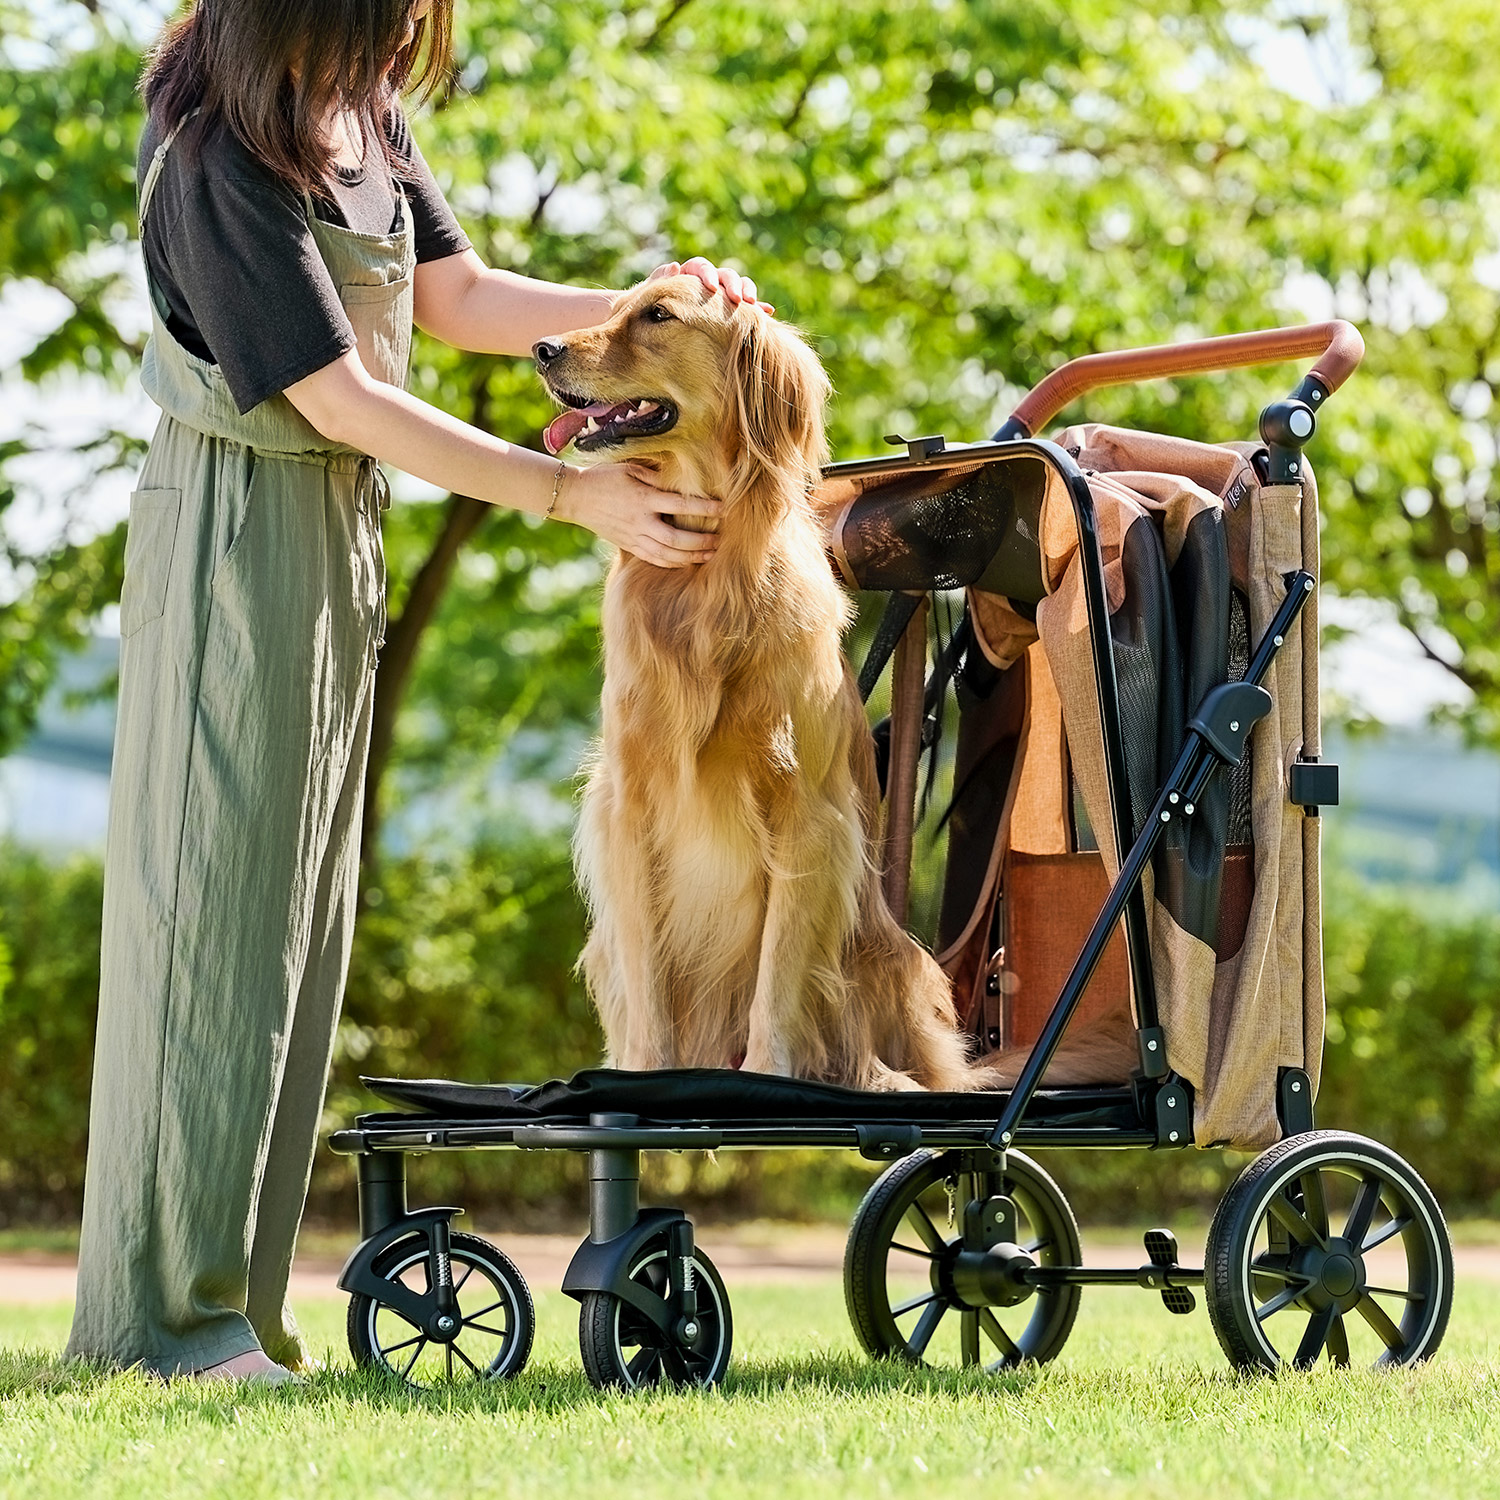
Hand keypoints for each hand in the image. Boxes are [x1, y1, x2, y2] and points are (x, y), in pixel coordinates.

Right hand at [557, 462, 722, 567]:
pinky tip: (686, 562)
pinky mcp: (627, 545)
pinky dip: (672, 562)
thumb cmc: (605, 477)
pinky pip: (653, 559)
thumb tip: (683, 481)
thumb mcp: (630, 468)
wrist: (575, 496)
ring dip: (690, 557)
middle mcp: (640, 521)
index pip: (680, 506)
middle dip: (700, 542)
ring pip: (666, 554)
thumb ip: (657, 477)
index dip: (704, 508)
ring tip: (709, 555)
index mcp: (643, 498)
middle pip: (675, 539)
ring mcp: (633, 536)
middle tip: (719, 541)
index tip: (723, 508)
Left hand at [647, 256, 774, 314]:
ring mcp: (719, 295)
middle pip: (724, 275)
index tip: (711, 288)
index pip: (701, 267)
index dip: (707, 275)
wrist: (651, 328)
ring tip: (751, 304)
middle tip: (736, 299)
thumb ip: (659, 280)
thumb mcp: (647, 294)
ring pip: (738, 287)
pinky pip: (745, 306)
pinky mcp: (729, 310)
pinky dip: (756, 308)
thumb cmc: (646, 310)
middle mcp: (707, 281)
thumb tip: (675, 266)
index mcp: (688, 274)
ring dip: (746, 292)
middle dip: (732, 285)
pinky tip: (767, 312)